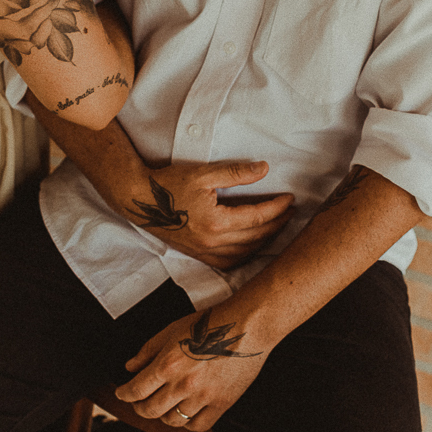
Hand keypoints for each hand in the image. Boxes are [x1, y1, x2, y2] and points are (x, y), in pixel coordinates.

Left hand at [115, 308, 267, 431]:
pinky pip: (197, 425)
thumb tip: (130, 367)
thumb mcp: (172, 330)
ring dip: (163, 415)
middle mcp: (182, 385)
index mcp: (167, 365)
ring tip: (164, 406)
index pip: (136, 390)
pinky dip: (187, 423)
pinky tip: (186, 414)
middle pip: (150, 410)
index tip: (122, 393)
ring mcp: (202, 397)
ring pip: (172, 421)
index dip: (124, 394)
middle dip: (140, 407)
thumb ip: (148, 350)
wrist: (245, 326)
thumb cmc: (209, 324)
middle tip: (139, 402)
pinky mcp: (221, 404)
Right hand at [123, 161, 293, 269]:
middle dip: (277, 224)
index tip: (290, 199)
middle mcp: (213, 243)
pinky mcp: (199, 256)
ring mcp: (205, 253)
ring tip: (278, 225)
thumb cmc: (169, 184)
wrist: (139, 200)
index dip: (277, 208)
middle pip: (256, 237)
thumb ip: (236, 173)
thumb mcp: (204, 174)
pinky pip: (230, 262)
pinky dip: (246, 254)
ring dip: (265, 240)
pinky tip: (254, 244)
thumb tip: (263, 169)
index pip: (257, 217)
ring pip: (246, 252)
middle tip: (291, 211)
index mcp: (216, 222)